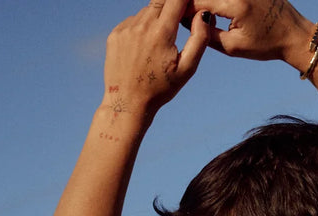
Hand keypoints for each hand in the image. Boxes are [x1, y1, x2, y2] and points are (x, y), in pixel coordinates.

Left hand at [103, 0, 211, 120]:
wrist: (128, 103)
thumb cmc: (160, 89)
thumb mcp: (186, 69)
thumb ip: (199, 39)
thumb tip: (202, 15)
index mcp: (162, 32)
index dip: (185, 1)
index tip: (189, 9)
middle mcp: (142, 25)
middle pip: (161, 0)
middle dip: (171, 7)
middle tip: (175, 26)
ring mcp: (126, 28)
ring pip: (146, 11)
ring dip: (155, 20)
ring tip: (157, 46)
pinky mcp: (115, 34)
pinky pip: (132, 22)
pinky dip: (141, 29)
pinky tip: (143, 50)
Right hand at [193, 0, 312, 64]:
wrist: (294, 34)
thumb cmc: (266, 44)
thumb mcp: (234, 47)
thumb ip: (208, 35)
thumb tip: (188, 22)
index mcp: (235, 3)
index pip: (199, 0)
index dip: (184, 9)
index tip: (176, 17)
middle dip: (192, 1)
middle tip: (184, 13)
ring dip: (205, 0)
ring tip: (199, 11)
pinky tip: (213, 7)